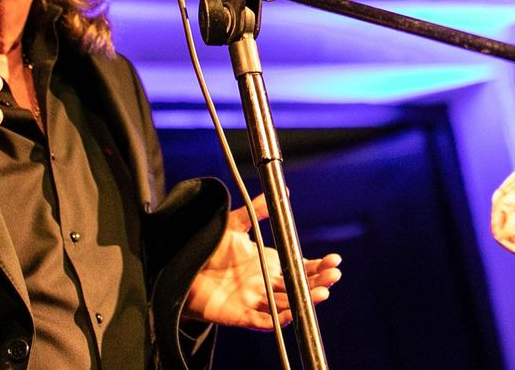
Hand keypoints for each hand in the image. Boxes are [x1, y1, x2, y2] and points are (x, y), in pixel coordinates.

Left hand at [184, 194, 343, 328]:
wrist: (180, 268)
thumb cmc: (208, 249)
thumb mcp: (235, 225)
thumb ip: (258, 211)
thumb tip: (283, 192)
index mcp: (270, 263)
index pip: (301, 267)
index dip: (319, 266)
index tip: (334, 260)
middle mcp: (268, 284)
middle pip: (300, 287)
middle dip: (320, 282)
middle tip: (335, 275)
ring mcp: (256, 301)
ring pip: (288, 304)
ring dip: (306, 300)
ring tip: (323, 293)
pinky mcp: (242, 316)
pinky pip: (264, 322)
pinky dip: (280, 320)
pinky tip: (294, 312)